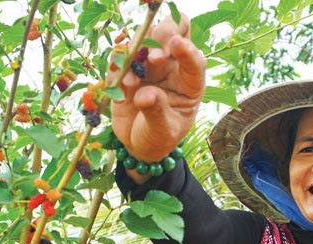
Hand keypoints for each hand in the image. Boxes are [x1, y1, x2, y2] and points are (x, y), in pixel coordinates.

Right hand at [107, 12, 205, 164]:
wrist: (138, 143)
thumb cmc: (159, 137)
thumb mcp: (163, 131)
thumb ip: (157, 113)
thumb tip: (146, 94)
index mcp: (190, 82)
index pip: (195, 59)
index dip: (187, 49)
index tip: (176, 44)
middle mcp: (171, 67)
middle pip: (172, 31)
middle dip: (161, 37)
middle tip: (152, 58)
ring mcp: (149, 65)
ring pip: (144, 36)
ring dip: (136, 52)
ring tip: (131, 83)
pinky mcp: (127, 69)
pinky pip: (120, 54)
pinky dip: (117, 62)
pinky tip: (119, 84)